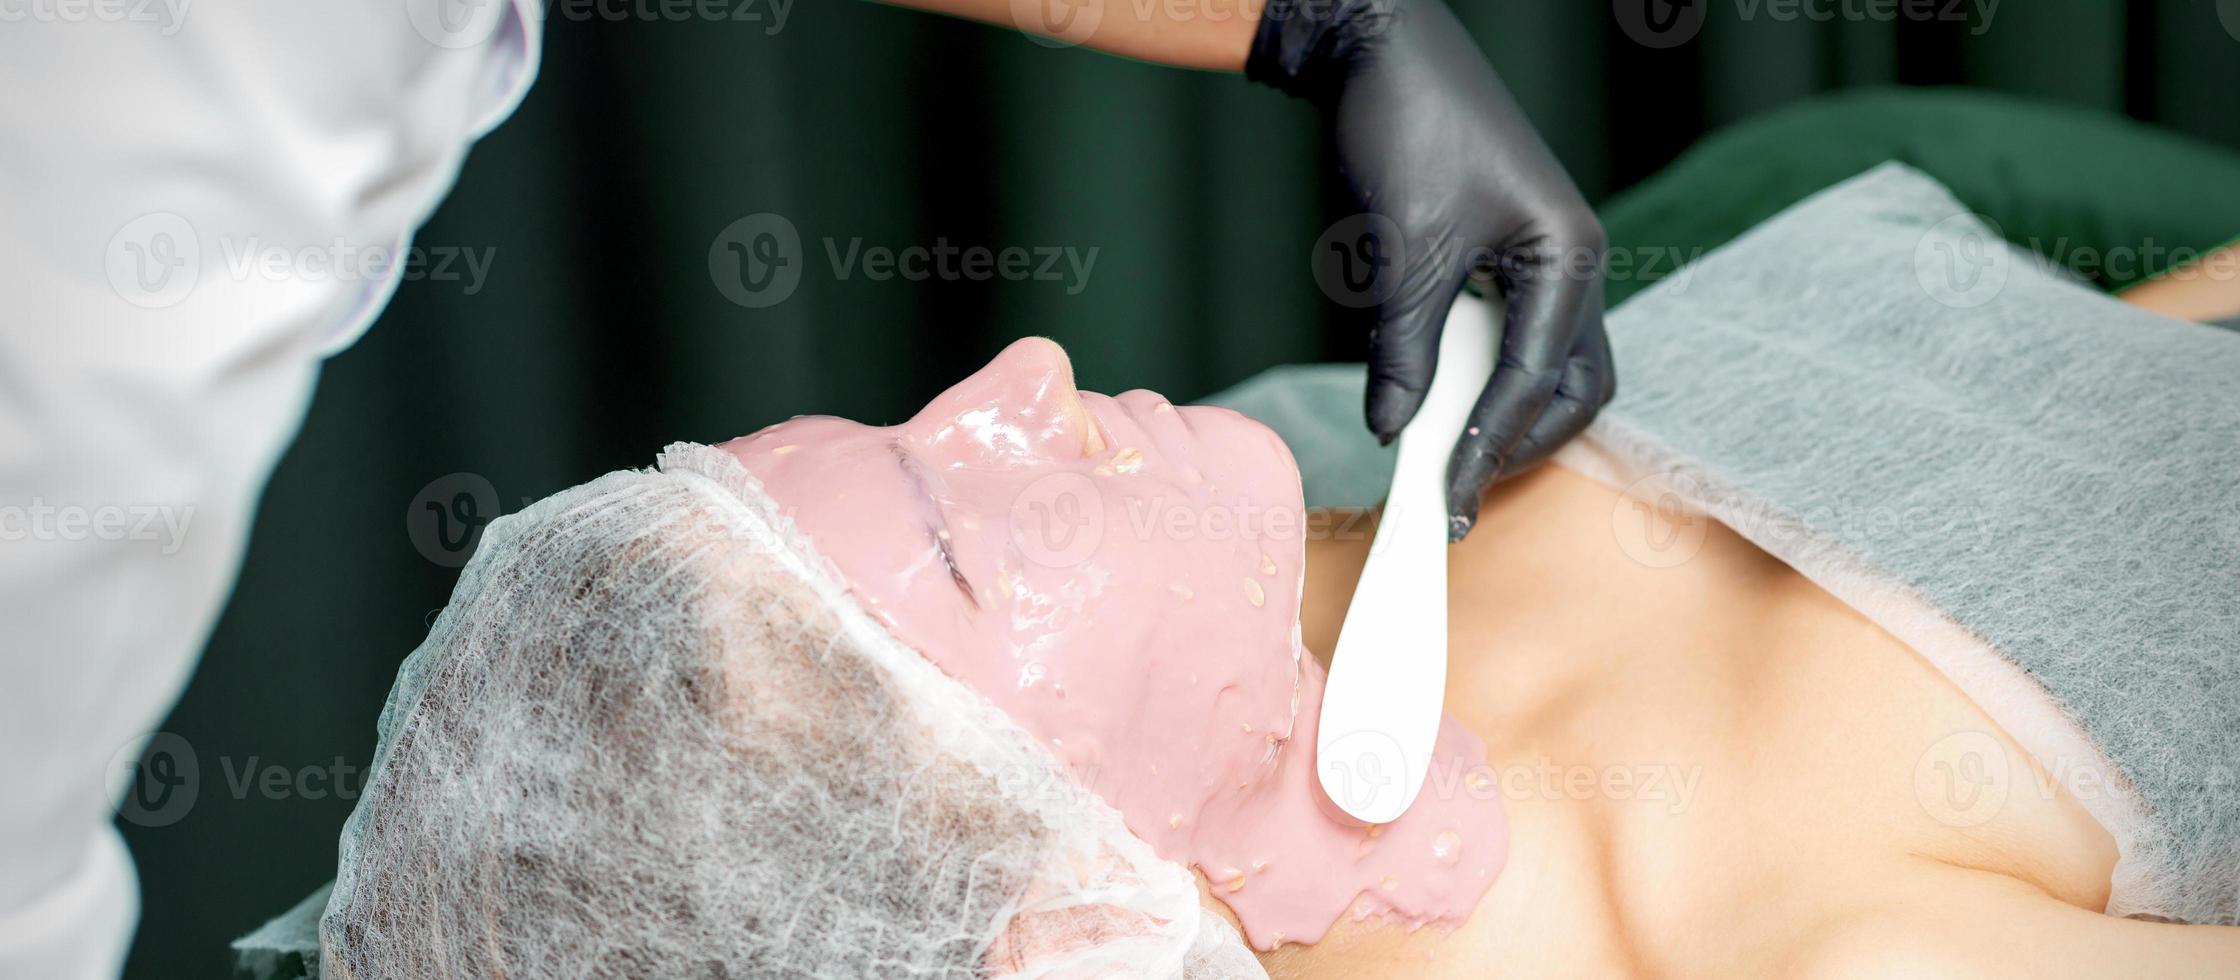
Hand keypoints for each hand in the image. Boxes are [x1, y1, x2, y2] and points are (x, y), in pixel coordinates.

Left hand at [1249, 0, 1614, 539]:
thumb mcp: (1401, 252)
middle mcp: (1573, 261)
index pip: (1535, 382)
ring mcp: (1545, 258)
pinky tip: (1439, 402)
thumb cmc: (1405, 127)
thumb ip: (1404, 351)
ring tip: (1448, 459)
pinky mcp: (1508, 255)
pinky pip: (1513, 335)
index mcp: (1568, 257)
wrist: (1378, 49)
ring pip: (1549, 367)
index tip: (1446, 502)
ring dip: (1504, 415)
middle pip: (1574, 388)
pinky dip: (1481, 377)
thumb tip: (1394, 430)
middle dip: (1522, 443)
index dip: (1487, 446)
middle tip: (1460, 491)